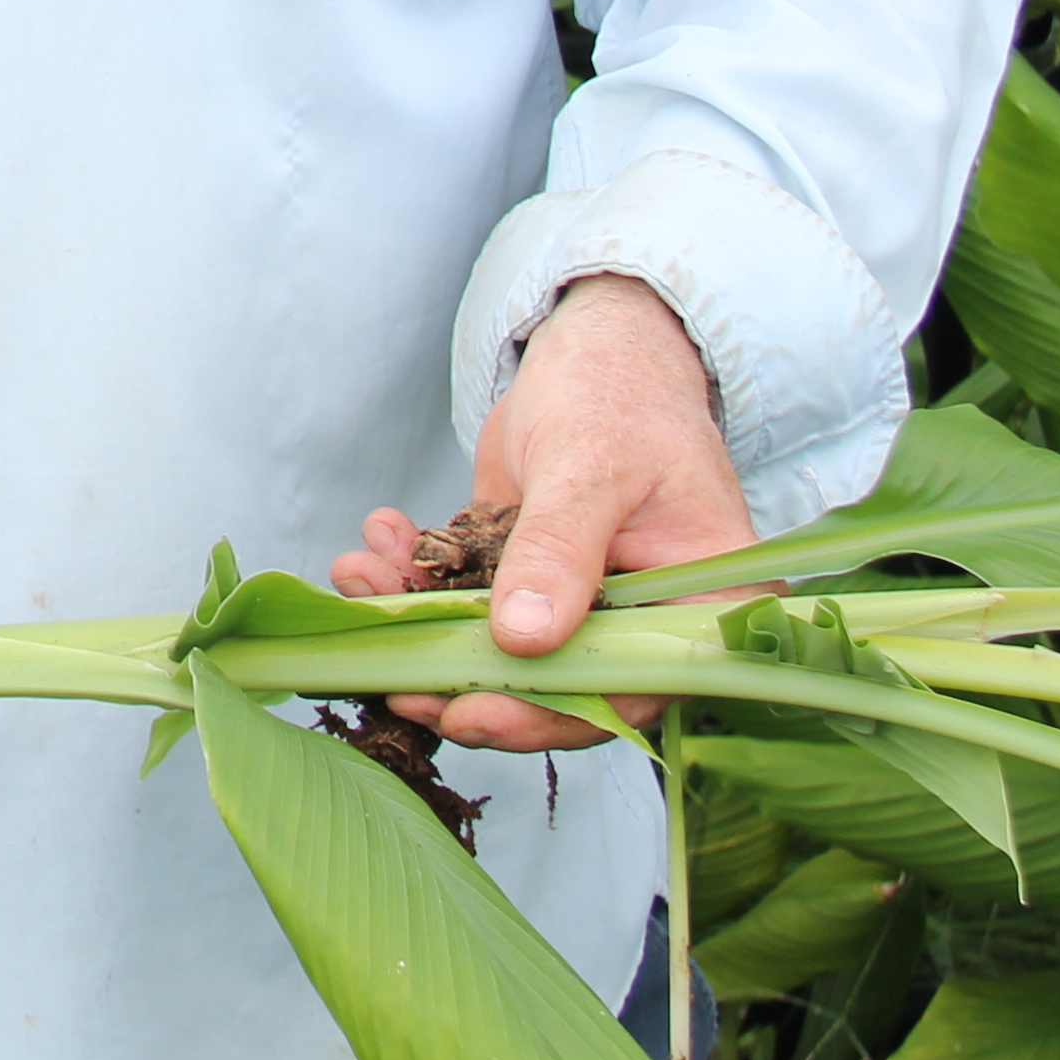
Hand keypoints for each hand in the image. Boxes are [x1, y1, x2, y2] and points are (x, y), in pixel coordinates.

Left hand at [333, 272, 758, 754]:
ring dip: (419, 620)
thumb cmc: (620, 392)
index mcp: (698, 610)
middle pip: (551, 687)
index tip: (464, 712)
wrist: (597, 345)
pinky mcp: (526, 580)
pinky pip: (466, 601)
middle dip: (457, 674)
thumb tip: (524, 639)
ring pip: (494, 648)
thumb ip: (559, 551)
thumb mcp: (590, 464)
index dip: (544, 715)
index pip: (625, 691)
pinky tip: (377, 542)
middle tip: (386, 668)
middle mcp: (643, 625)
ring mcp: (581, 605)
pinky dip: (414, 579)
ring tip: (360, 575)